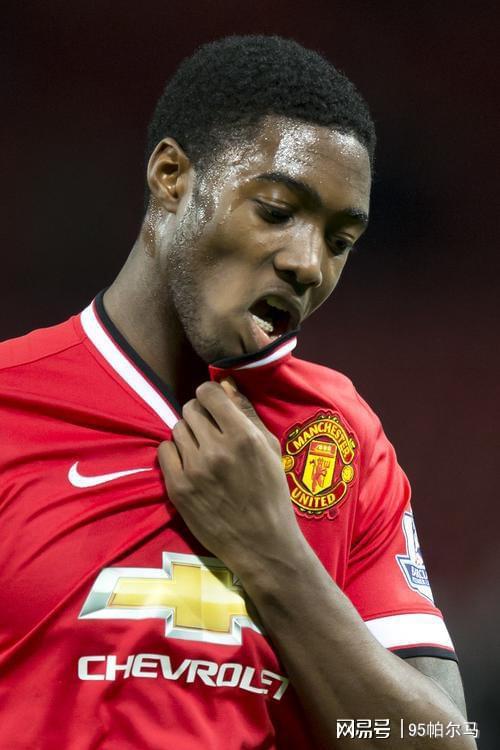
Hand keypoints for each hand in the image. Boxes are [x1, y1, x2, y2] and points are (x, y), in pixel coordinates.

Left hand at [158, 379, 300, 575]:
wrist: (261, 542)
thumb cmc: (271, 492)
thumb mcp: (270, 448)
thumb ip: (246, 412)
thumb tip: (225, 381)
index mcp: (243, 436)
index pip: (209, 392)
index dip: (211, 395)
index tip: (215, 406)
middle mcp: (216, 449)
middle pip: (190, 409)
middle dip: (200, 415)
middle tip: (211, 432)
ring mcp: (194, 469)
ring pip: (177, 428)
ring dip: (188, 435)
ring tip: (203, 452)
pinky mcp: (178, 488)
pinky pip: (164, 450)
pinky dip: (175, 453)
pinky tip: (190, 465)